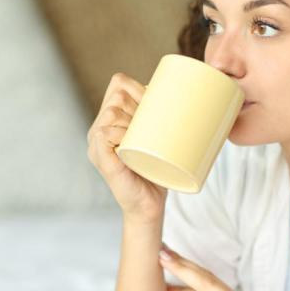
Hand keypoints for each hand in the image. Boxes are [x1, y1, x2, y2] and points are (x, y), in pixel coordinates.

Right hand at [87, 73, 166, 220]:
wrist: (149, 206)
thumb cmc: (156, 172)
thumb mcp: (157, 139)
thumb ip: (161, 119)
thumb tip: (193, 94)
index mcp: (110, 120)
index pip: (118, 84)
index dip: (137, 85)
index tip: (155, 101)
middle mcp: (98, 129)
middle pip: (117, 95)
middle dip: (139, 102)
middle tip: (154, 123)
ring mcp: (96, 144)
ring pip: (111, 112)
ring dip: (132, 118)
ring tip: (144, 135)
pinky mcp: (100, 158)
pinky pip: (104, 133)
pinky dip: (119, 133)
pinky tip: (129, 141)